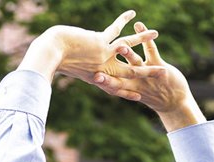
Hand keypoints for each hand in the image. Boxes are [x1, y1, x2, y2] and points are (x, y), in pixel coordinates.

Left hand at [20, 10, 162, 92]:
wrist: (49, 54)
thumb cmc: (52, 62)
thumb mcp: (66, 69)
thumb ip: (72, 72)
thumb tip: (69, 72)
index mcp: (96, 78)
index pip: (116, 88)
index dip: (128, 92)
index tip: (139, 97)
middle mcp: (104, 68)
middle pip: (130, 71)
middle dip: (148, 71)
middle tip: (164, 72)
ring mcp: (104, 55)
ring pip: (128, 46)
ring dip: (143, 38)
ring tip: (156, 32)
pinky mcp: (100, 42)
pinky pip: (116, 29)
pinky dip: (123, 20)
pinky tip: (132, 14)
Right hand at [92, 22, 203, 131]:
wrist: (174, 102)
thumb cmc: (151, 94)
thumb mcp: (132, 88)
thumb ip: (116, 80)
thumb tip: (98, 73)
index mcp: (126, 86)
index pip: (110, 84)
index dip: (102, 82)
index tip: (91, 78)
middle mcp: (135, 82)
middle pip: (118, 76)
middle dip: (108, 76)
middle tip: (97, 74)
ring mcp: (147, 73)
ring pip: (135, 62)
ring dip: (128, 54)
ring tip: (122, 46)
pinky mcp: (159, 66)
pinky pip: (151, 50)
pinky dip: (145, 38)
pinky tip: (139, 26)